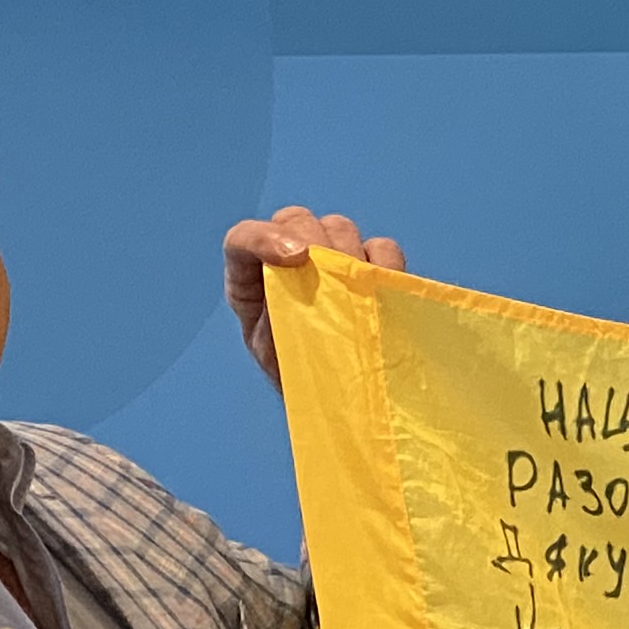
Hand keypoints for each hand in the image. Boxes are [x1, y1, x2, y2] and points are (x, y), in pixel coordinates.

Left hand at [224, 207, 406, 390]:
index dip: (264, 239)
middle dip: (315, 242)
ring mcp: (331, 265)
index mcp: (252, 284)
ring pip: (339, 228)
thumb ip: (279, 317)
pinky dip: (386, 264)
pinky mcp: (370, 274)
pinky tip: (382, 292)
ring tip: (359, 291)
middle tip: (334, 277)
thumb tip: (305, 288)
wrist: (342, 407)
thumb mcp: (277, 357)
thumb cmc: (305, 384)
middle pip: (297, 221)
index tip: (295, 260)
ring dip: (350, 253)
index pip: (243, 241)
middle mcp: (289, 265)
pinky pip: (382, 249)